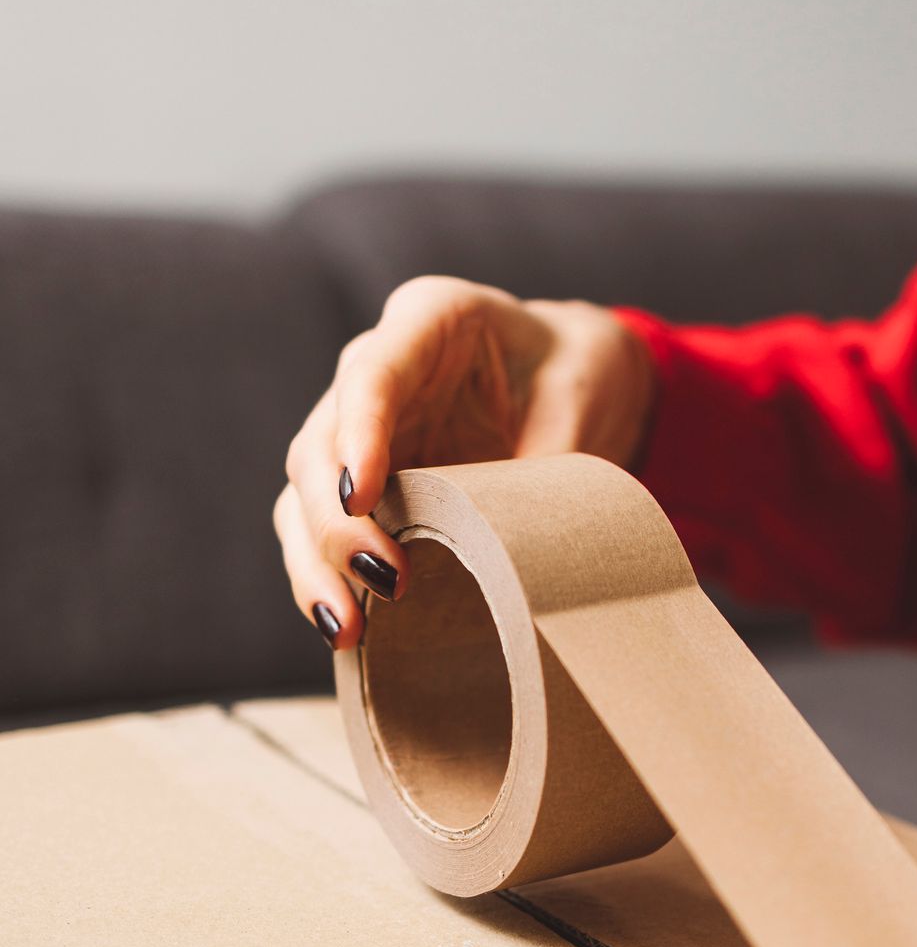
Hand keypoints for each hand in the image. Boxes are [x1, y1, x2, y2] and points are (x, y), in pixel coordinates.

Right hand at [274, 276, 655, 646]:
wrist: (576, 379)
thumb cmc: (578, 374)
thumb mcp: (582, 399)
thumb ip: (548, 458)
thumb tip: (514, 547)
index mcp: (429, 318)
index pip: (373, 374)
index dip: (359, 436)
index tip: (361, 497)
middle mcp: (376, 370)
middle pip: (319, 446)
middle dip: (334, 521)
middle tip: (379, 579)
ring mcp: (358, 429)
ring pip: (303, 496)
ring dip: (316, 563)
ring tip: (344, 627)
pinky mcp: (361, 481)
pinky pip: (321, 530)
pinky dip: (326, 577)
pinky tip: (342, 626)